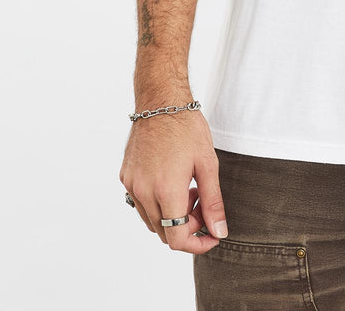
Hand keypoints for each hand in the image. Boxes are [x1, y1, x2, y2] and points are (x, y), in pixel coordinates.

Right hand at [120, 109, 227, 254]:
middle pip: (164, 232)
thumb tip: (219, 231)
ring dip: (171, 216)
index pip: (177, 239)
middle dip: (187, 226)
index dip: (197, 244)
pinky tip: (172, 181)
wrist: (160, 100)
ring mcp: (131, 184)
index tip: (211, 235)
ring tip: (188, 189)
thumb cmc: (186, 127)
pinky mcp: (125, 176)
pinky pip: (140, 203)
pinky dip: (157, 203)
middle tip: (202, 202)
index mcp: (165, 190)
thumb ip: (212, 202)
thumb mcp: (208, 164)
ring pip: (151, 220)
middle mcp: (143, 191)